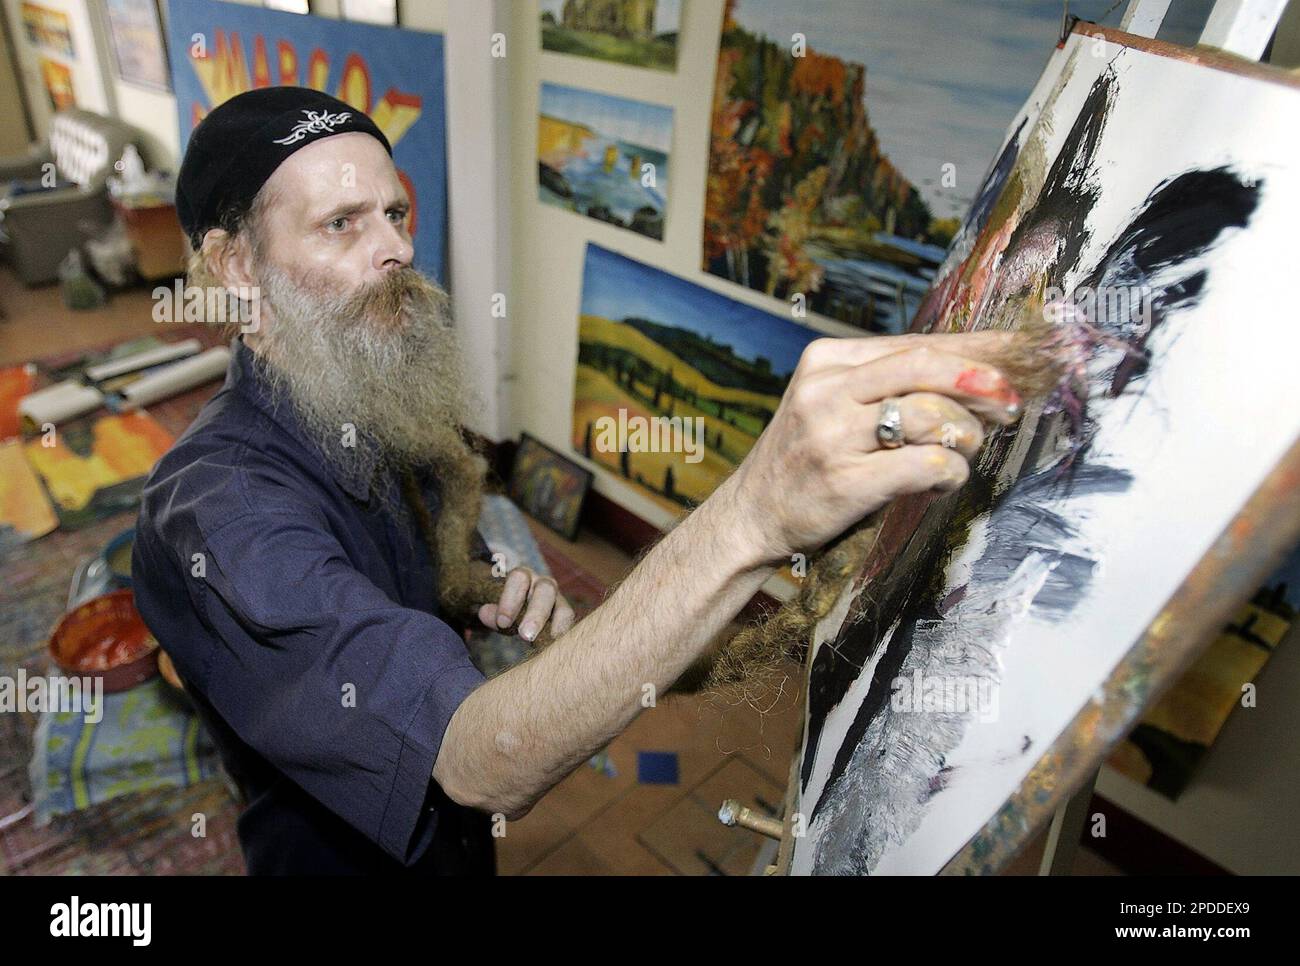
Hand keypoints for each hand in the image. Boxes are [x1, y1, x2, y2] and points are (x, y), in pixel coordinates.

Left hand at [478, 567, 575, 641]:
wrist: (522, 609)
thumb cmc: (507, 609)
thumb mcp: (497, 609)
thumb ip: (492, 613)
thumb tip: (485, 613)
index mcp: (523, 576)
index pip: (519, 579)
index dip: (511, 600)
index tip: (503, 622)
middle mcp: (543, 584)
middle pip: (546, 590)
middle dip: (536, 614)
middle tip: (525, 635)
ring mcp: (558, 600)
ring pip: (563, 608)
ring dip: (555, 626)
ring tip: (546, 644)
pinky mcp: (566, 617)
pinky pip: (570, 625)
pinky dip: (563, 636)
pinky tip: (556, 648)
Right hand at [726, 331, 1023, 562]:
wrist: (752, 516)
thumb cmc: (809, 459)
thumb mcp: (833, 405)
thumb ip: (888, 383)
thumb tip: (977, 370)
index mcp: (827, 360)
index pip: (915, 344)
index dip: (973, 353)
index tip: (1013, 364)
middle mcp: (826, 391)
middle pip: (925, 366)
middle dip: (981, 382)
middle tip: (1010, 403)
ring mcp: (833, 436)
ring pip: (930, 415)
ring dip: (964, 436)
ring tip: (962, 453)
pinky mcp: (845, 481)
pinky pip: (926, 466)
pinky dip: (950, 474)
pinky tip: (942, 482)